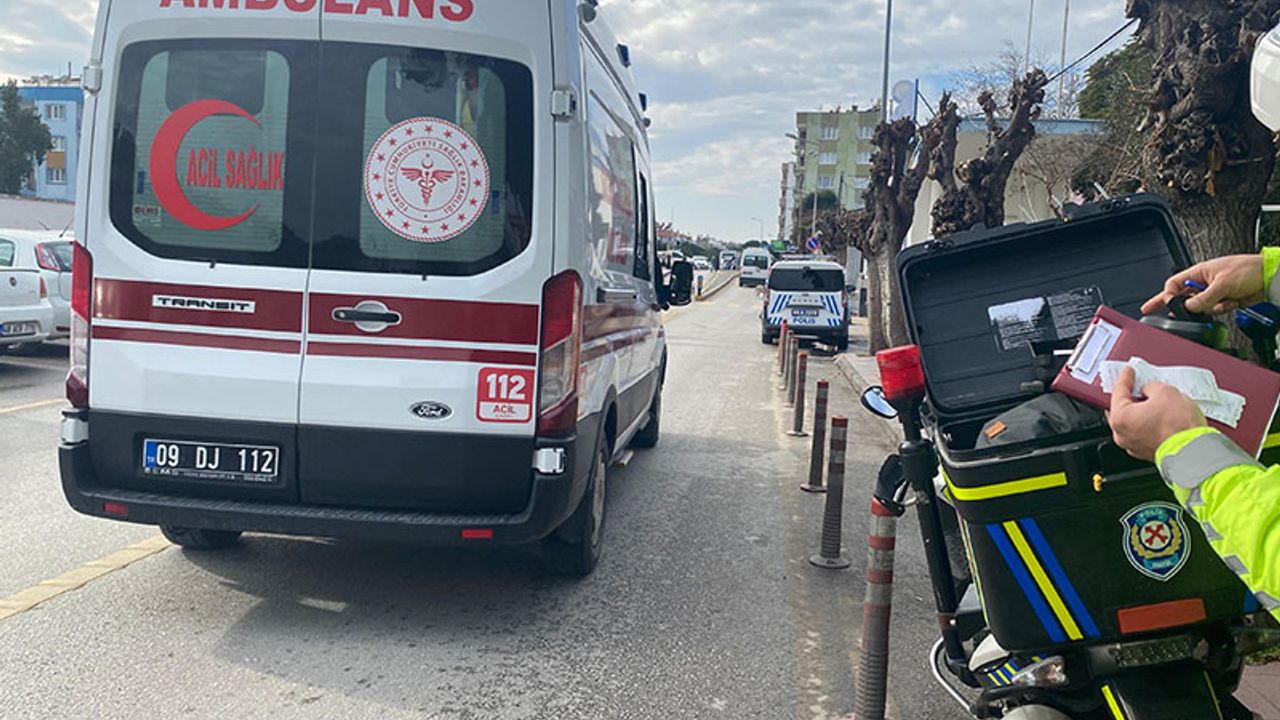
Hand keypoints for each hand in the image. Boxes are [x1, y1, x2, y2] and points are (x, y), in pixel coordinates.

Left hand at [1107, 366, 1206, 460]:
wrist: (1194, 450)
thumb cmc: (1179, 426)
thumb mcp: (1165, 392)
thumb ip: (1151, 387)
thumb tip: (1149, 390)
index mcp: (1120, 418)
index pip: (1119, 391)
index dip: (1125, 378)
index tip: (1128, 372)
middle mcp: (1122, 435)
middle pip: (1122, 409)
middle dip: (1130, 396)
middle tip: (1137, 385)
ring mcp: (1134, 446)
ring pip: (1133, 422)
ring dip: (1141, 411)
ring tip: (1153, 400)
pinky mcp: (1147, 452)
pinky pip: (1143, 432)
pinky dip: (1148, 423)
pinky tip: (1159, 416)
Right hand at [1141, 254, 1264, 315]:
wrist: (1269, 277)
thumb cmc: (1249, 269)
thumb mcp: (1223, 284)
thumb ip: (1204, 298)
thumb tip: (1189, 308)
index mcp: (1199, 272)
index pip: (1175, 284)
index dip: (1168, 295)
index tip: (1164, 304)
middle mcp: (1204, 282)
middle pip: (1183, 296)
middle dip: (1176, 305)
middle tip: (1150, 309)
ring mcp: (1213, 292)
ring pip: (1200, 307)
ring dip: (1209, 308)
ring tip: (1221, 301)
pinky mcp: (1223, 300)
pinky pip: (1214, 311)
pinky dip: (1221, 309)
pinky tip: (1230, 302)